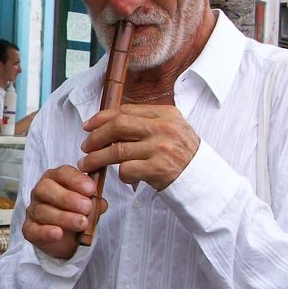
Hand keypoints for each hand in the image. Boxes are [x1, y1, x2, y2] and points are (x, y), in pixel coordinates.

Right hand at [23, 165, 105, 259]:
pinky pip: (33, 229)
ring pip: (42, 210)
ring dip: (63, 217)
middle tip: (87, 207)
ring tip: (82, 224)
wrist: (68, 239)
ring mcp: (33, 210)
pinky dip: (46, 232)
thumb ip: (95, 202)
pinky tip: (58, 233)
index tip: (91, 189)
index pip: (62, 173)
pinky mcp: (29, 229)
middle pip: (47, 188)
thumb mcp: (90, 207)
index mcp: (56, 179)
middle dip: (68, 198)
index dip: (76, 180)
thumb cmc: (77, 214)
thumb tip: (100, 203)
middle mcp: (41, 191)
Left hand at [79, 104, 199, 190]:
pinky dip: (120, 175)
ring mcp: (161, 148)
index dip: (102, 118)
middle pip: (118, 127)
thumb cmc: (181, 153)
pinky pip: (127, 170)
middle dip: (96, 137)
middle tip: (85, 146)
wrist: (203, 177)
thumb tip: (108, 122)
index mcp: (165, 114)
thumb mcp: (170, 128)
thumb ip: (145, 122)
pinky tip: (123, 177)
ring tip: (87, 164)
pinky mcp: (159, 169)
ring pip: (117, 150)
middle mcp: (163, 128)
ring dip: (97, 158)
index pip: (125, 111)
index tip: (87, 126)